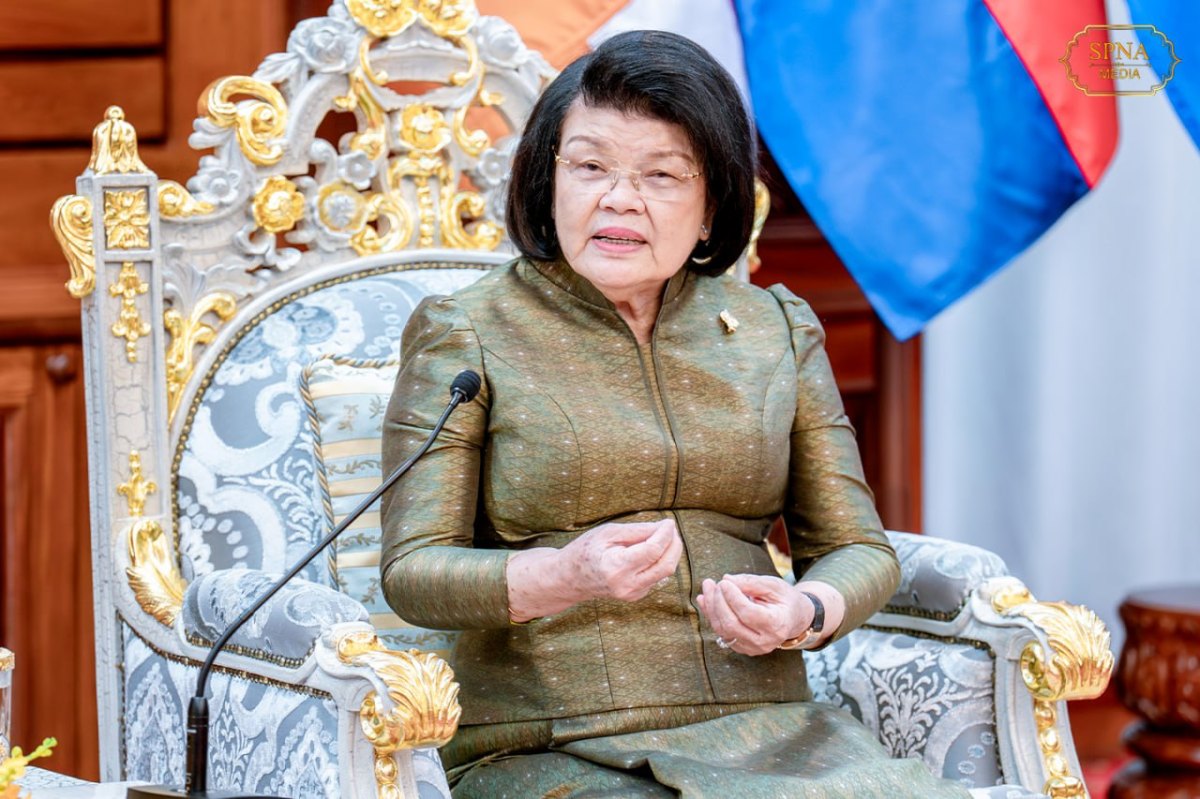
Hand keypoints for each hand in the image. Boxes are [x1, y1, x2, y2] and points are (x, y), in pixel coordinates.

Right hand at [507, 518, 681, 621]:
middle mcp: (627, 585)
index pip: (652, 551)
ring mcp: (633, 594)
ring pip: (665, 572)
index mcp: (616, 567)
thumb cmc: (586, 550)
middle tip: (670, 528)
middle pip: (666, 565)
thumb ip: (637, 531)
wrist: (570, 578)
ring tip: (662, 535)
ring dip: (670, 552)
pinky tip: (651, 550)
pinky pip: (657, 576)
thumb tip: (664, 527)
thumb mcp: (607, 532)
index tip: (669, 522)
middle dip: (674, 544)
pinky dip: (660, 560)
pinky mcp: (637, 596)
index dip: (665, 535)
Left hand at [696, 574, 813, 655]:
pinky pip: (721, 633)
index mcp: (777, 625)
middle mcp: (765, 641)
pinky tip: (706, 599)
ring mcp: (752, 648)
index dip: (733, 597)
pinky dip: (711, 615)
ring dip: (711, 607)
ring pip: (723, 630)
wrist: (792, 619)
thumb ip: (751, 582)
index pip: (748, 613)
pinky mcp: (742, 648)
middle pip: (732, 624)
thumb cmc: (784, 599)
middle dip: (718, 601)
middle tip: (713, 583)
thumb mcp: (774, 585)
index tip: (724, 582)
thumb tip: (726, 579)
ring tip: (708, 586)